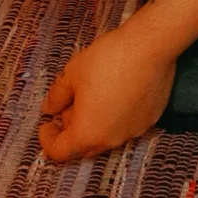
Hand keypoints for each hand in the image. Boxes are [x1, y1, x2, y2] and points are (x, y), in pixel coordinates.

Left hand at [39, 24, 175, 161]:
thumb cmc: (109, 59)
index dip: (48, 139)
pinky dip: (118, 115)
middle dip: (73, 129)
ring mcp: (133, 131)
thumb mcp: (72, 73)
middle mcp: (111, 140)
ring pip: (108, 135)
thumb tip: (49, 108)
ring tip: (97, 95)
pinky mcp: (151, 118)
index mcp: (87, 134)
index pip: (60, 151)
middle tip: (70, 106)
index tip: (46, 124)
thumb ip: (56, 97)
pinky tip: (119, 91)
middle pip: (85, 146)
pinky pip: (128, 124)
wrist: (149, 46)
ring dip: (97, 123)